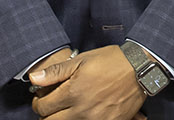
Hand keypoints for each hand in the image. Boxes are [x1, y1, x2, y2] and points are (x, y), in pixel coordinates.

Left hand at [28, 46, 144, 118]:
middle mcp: (82, 110)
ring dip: (63, 119)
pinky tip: (87, 112)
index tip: (43, 98)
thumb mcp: (82, 60)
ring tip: (70, 108)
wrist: (140, 68)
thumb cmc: (111, 61)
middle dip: (47, 115)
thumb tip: (33, 78)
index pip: (42, 108)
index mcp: (73, 93)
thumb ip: (55, 71)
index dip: (38, 103)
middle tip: (53, 106)